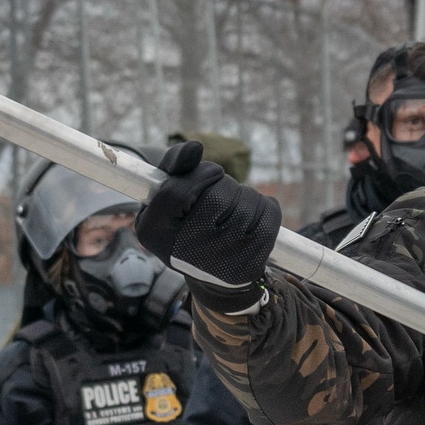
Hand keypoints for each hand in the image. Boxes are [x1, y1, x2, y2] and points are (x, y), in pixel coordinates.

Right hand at [136, 140, 281, 291]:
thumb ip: (175, 165)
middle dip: (225, 184)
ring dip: (245, 194)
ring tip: (235, 209)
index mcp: (154, 233)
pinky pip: (269, 213)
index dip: (200, 174)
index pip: (176, 192)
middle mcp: (184, 252)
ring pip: (246, 202)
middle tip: (221, 195)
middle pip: (217, 195)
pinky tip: (253, 218)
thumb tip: (196, 148)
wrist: (212, 277)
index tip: (213, 172)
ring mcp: (219, 262)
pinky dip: (265, 206)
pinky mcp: (249, 266)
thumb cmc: (188, 224)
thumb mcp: (168, 196)